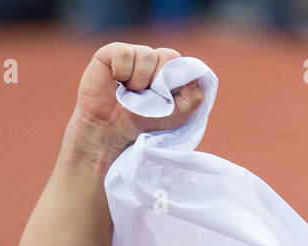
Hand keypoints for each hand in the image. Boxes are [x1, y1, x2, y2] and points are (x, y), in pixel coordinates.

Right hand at [65, 42, 204, 164]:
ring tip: (130, 93)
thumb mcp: (176, 115)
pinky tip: (117, 83)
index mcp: (167, 71)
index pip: (180, 62)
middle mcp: (151, 60)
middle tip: (146, 97)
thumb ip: (193, 98)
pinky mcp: (110, 53)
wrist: (112, 130)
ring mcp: (132, 54)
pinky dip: (122, 72)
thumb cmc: (144, 122)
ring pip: (147, 54)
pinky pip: (125, 53)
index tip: (164, 97)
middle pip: (168, 55)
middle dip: (160, 81)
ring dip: (140, 80)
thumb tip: (196, 77)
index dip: (174, 79)